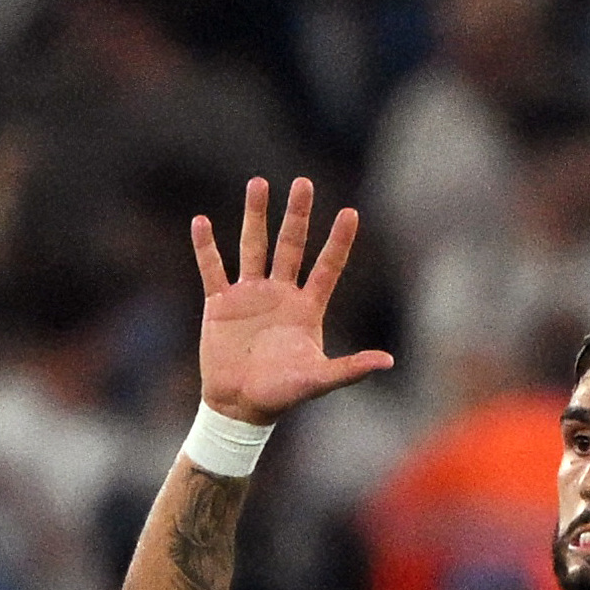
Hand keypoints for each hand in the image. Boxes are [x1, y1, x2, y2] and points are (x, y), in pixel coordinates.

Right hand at [191, 177, 393, 424]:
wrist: (240, 406)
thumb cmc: (282, 394)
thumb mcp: (319, 379)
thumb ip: (351, 368)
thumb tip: (388, 362)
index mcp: (307, 308)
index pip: (327, 267)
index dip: (338, 242)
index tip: (350, 213)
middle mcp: (281, 294)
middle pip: (291, 245)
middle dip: (297, 215)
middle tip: (303, 183)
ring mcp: (250, 295)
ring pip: (253, 246)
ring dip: (255, 216)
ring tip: (258, 183)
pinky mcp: (220, 304)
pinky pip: (212, 269)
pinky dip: (206, 247)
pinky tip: (201, 221)